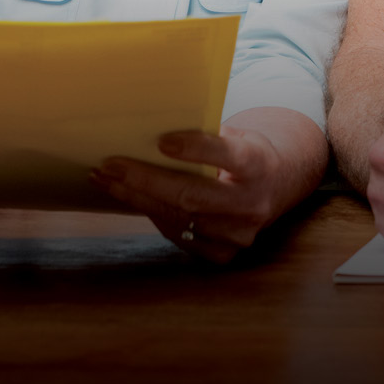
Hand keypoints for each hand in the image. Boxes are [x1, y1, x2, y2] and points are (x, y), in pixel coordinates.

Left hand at [90, 112, 323, 263]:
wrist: (277, 188)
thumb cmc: (247, 153)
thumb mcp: (238, 134)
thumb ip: (207, 135)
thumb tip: (153, 129)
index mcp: (259, 164)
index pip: (228, 156)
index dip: (196, 149)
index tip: (161, 141)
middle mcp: (252, 203)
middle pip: (192, 195)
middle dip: (145, 180)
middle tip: (109, 166)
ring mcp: (238, 234)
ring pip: (179, 218)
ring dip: (137, 198)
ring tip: (106, 180)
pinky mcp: (224, 253)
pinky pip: (178, 235)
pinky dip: (153, 215)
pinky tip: (132, 198)